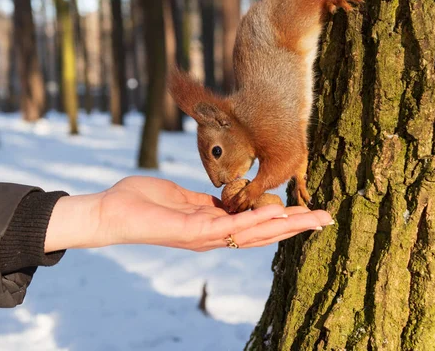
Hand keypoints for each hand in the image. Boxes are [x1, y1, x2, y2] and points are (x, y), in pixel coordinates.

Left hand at [44, 176, 333, 252]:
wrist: (109, 212)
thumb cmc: (140, 202)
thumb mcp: (180, 198)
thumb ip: (204, 202)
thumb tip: (224, 199)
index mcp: (212, 224)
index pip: (254, 224)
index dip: (282, 219)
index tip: (307, 210)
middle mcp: (213, 234)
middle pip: (262, 233)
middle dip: (294, 226)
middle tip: (324, 218)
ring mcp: (204, 236)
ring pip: (252, 233)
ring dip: (283, 227)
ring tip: (310, 218)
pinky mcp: (191, 232)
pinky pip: (229, 228)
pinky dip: (254, 223)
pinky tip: (275, 217)